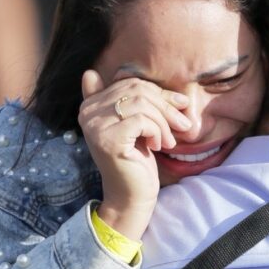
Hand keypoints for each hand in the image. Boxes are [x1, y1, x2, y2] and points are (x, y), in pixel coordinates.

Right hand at [78, 70, 191, 238]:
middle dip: (165, 106)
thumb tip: (97, 71)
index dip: (159, 92)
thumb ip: (128, 99)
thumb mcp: (137, 124)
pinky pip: (142, 120)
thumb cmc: (137, 160)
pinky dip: (157, 131)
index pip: (130, 83)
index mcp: (90, 105)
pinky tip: (157, 146)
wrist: (131, 197)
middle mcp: (86, 112)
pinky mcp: (107, 139)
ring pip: (142, 104)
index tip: (180, 105)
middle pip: (137, 90)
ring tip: (168, 141)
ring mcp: (94, 126)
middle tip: (182, 125)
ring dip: (164, 122)